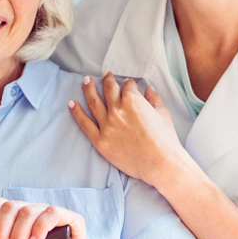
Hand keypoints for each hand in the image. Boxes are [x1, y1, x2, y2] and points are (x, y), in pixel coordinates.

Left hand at [69, 72, 186, 185]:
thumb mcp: (163, 114)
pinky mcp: (100, 140)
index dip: (128, 84)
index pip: (128, 86)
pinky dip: (77, 112)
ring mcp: (107, 125)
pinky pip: (84, 123)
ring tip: (86, 81)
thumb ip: (154, 99)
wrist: (160, 163)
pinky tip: (72, 104)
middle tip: (105, 75)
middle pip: (108, 89)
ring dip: (89, 89)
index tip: (128, 84)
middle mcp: (117, 110)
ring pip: (93, 102)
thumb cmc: (165, 139)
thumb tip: (149, 90)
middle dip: (107, 80)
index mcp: (133, 101)